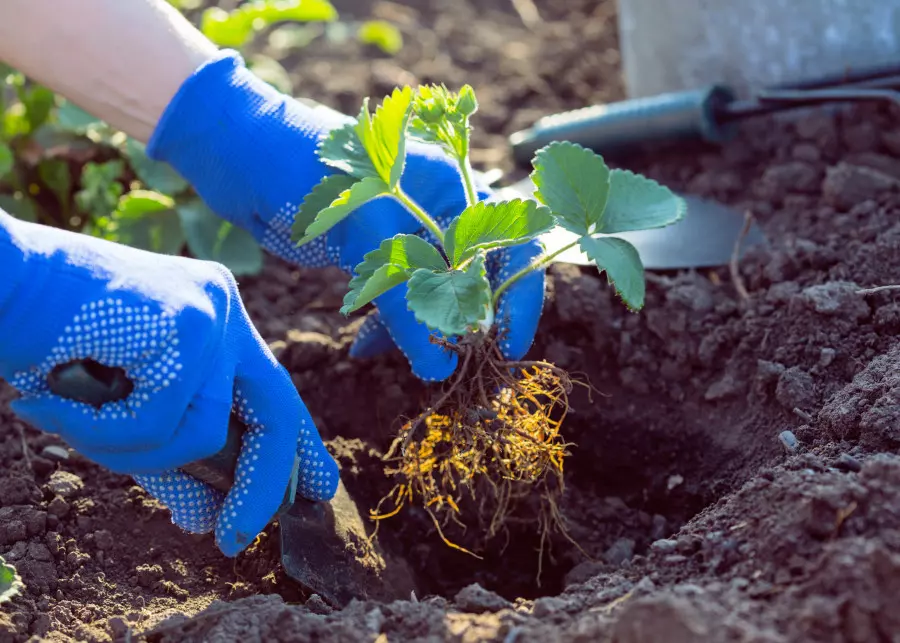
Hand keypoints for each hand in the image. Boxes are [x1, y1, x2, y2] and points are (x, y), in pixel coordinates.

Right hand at [0, 211, 337, 555]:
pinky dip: (99, 432)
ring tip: (69, 425)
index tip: (314, 487)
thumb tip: (205, 516)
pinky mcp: (185, 324)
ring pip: (202, 433)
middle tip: (234, 538)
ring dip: (131, 453)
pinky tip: (52, 406)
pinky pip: (159, 423)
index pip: (270, 392)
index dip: (295, 445)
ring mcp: (210, 312)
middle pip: (274, 410)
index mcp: (213, 319)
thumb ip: (167, 454)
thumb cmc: (42, 339)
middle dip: (261, 483)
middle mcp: (223, 309)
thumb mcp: (118, 407)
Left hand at [148, 51, 545, 381]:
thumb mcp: (363, 235)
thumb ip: (403, 303)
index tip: (506, 348)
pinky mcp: (374, 256)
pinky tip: (365, 352)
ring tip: (415, 366)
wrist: (239, 152)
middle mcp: (439, 212)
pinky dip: (387, 328)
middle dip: (470, 325)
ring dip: (426, 333)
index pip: (511, 245)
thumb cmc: (306, 170)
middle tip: (459, 367)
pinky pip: (396, 301)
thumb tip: (441, 368)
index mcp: (455, 189)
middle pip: (476, 278)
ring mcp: (406, 235)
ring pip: (434, 296)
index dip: (519, 298)